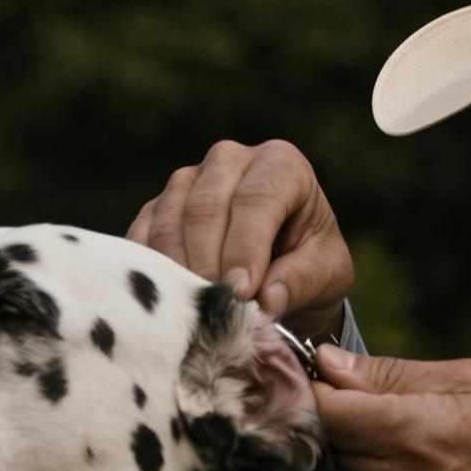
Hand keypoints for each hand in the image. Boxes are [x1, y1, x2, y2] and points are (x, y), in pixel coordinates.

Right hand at [127, 140, 352, 340]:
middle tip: (215, 309)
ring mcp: (188, 179)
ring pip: (169, 220)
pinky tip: (168, 299)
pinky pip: (143, 235)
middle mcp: (230, 159)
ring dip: (178, 270)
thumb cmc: (310, 261)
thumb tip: (267, 301)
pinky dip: (152, 269)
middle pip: (206, 207)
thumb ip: (302, 281)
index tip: (241, 293)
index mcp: (281, 164)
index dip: (246, 248)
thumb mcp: (327, 272)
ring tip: (196, 311)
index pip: (257, 199)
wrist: (281, 263)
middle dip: (209, 263)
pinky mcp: (158, 206)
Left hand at [312, 347, 470, 470]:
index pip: (322, 410)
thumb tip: (330, 364)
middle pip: (324, 446)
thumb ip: (393, 375)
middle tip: (368, 408)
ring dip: (354, 458)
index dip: (316, 391)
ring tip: (403, 445)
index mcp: (413, 431)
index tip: (326, 380)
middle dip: (336, 423)